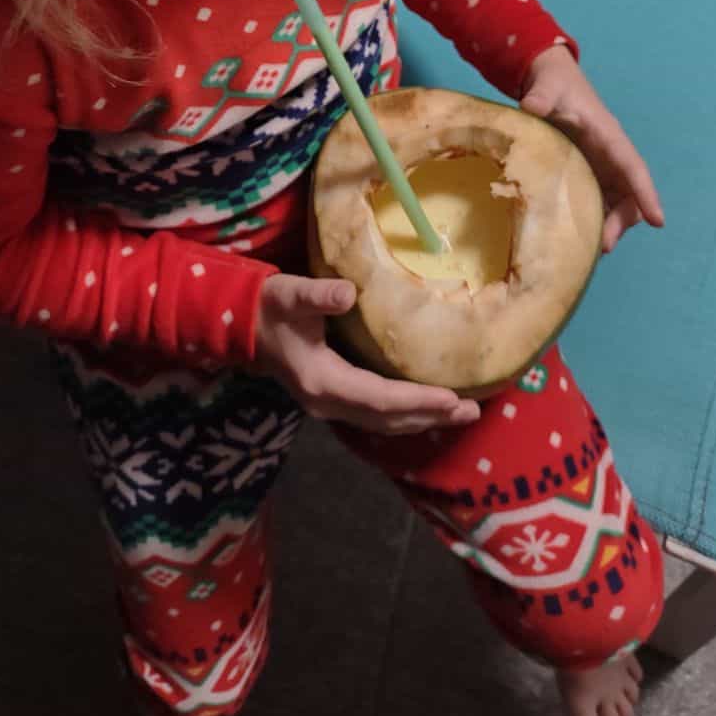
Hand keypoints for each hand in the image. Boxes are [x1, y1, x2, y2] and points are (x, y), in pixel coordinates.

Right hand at [254, 274, 480, 433]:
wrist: (244, 324)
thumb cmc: (271, 306)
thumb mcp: (290, 295)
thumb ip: (317, 295)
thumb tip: (347, 293)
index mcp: (322, 382)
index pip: (379, 399)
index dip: (417, 400)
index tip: (452, 397)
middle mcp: (328, 403)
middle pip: (387, 419)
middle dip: (430, 415)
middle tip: (471, 410)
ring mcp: (330, 406)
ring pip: (383, 422)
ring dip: (422, 419)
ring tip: (460, 413)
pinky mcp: (333, 400)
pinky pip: (375, 416)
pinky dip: (405, 415)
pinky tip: (426, 408)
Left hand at [520, 44, 664, 252]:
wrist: (550, 83)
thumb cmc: (554, 84)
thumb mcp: (547, 86)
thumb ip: (541, 96)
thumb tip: (532, 106)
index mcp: (608, 136)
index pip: (633, 167)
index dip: (646, 194)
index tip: (658, 221)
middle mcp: (610, 156)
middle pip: (629, 194)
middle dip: (623, 221)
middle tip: (603, 245)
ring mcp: (600, 168)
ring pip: (616, 203)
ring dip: (609, 226)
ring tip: (589, 249)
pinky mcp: (587, 174)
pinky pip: (598, 202)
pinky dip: (592, 220)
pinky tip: (574, 237)